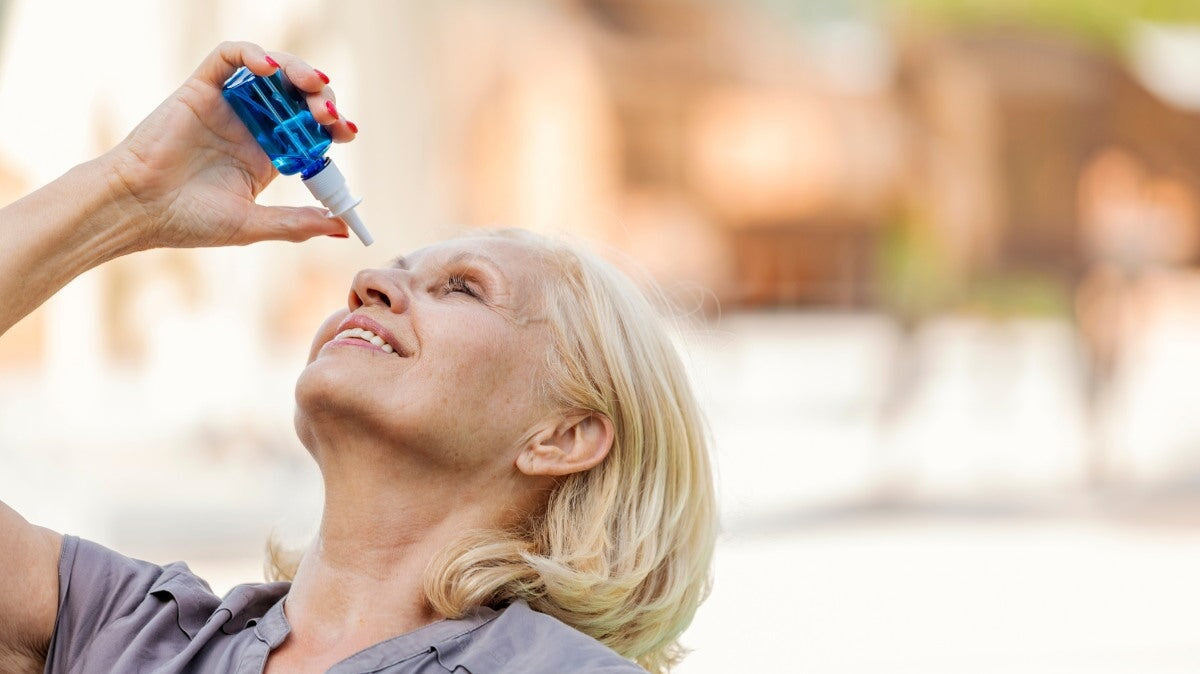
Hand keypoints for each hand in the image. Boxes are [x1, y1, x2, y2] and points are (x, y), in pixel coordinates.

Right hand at [104, 41, 357, 248]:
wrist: (139, 210)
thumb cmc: (189, 222)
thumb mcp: (253, 225)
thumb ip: (298, 223)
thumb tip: (342, 227)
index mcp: (267, 156)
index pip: (310, 130)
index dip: (332, 125)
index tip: (346, 131)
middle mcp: (251, 126)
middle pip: (298, 97)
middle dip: (320, 99)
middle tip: (328, 114)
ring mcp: (228, 106)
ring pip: (273, 71)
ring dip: (298, 71)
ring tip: (311, 85)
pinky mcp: (201, 88)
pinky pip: (229, 57)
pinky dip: (252, 53)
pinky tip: (268, 68)